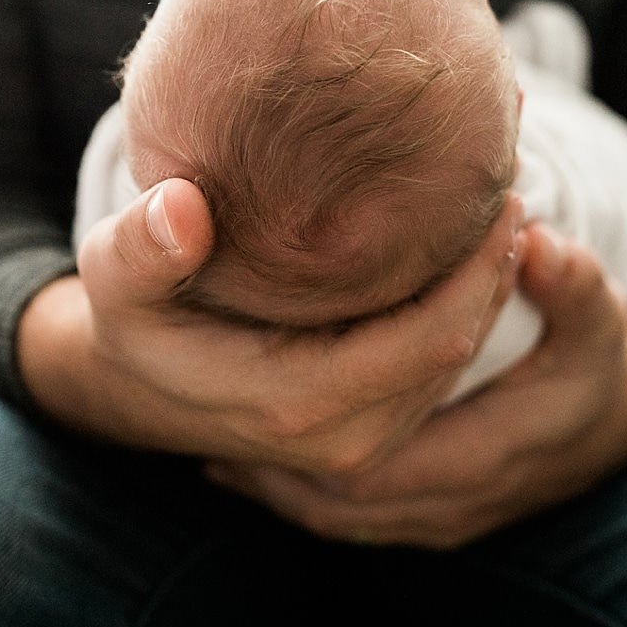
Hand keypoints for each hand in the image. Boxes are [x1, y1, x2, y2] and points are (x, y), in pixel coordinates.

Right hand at [19, 178, 524, 472]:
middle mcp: (341, 440)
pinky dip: (459, 310)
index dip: (474, 270)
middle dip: (493, 270)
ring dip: (484, 289)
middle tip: (512, 182)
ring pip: (453, 365)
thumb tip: (180, 205)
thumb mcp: (114, 278)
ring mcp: (358, 444)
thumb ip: (142, 246)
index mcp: (295, 404)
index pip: (426, 340)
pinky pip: (434, 371)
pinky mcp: (366, 429)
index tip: (498, 190)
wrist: (131, 384)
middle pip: (455, 353)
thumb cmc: (131, 318)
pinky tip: (467, 249)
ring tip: (501, 206)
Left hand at [206, 224, 626, 548]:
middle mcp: (456, 504)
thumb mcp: (597, 319)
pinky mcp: (425, 517)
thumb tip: (537, 244)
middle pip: (340, 502)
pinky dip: (294, 495)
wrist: (618, 416)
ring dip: (273, 487)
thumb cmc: (596, 358)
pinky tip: (242, 465)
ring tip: (207, 447)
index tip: (251, 398)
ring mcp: (438, 521)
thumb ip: (573, 285)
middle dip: (271, 471)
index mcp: (489, 459)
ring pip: (335, 517)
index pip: (384, 462)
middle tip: (202, 428)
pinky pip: (345, 520)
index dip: (312, 439)